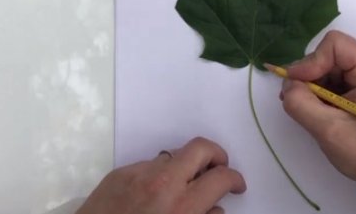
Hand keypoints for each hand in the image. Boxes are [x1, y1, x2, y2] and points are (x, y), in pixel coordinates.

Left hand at [76, 137, 245, 213]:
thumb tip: (215, 209)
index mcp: (182, 206)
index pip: (220, 177)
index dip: (235, 179)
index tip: (236, 186)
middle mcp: (162, 183)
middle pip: (200, 148)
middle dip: (216, 155)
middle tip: (219, 170)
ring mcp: (138, 174)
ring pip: (173, 156)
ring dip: (184, 167)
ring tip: (183, 186)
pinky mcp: (119, 173)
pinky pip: (148, 165)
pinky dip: (158, 175)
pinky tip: (152, 195)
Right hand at [279, 31, 355, 197]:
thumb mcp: (328, 130)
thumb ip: (300, 102)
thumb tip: (287, 84)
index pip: (335, 45)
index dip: (310, 62)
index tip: (295, 85)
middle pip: (332, 55)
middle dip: (311, 76)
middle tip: (297, 101)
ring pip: (332, 66)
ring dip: (316, 86)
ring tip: (311, 110)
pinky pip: (338, 78)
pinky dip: (323, 92)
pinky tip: (321, 110)